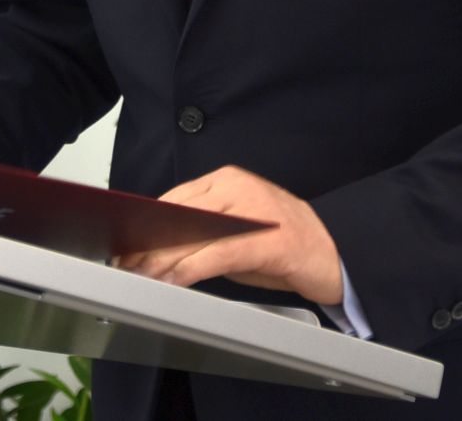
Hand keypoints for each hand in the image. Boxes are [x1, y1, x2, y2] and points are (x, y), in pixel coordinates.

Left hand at [116, 165, 343, 306]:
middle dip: (149, 243)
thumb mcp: (237, 227)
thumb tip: (160, 245)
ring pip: (194, 233)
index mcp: (228, 178)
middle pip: (180, 214)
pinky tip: (174, 282)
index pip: (176, 197)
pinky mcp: (265, 239)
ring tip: (142, 276)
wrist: (334, 252)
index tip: (127, 242)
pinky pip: (216, 254)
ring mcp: (253, 210)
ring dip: (162, 259)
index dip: (147, 222)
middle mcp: (238, 186)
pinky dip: (189, 270)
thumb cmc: (284, 242)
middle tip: (126, 264)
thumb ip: (204, 228)